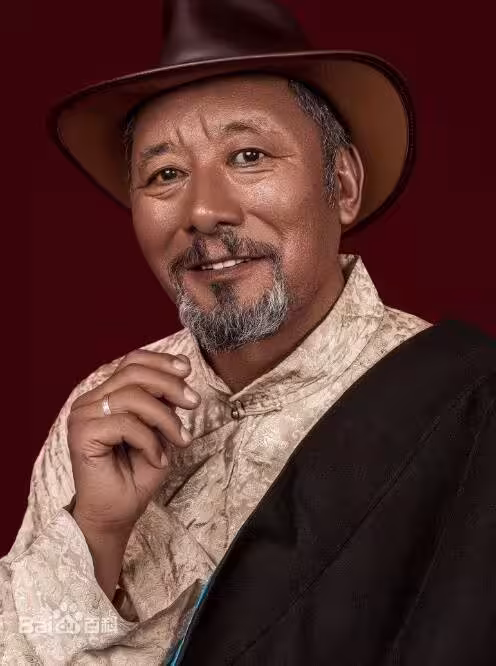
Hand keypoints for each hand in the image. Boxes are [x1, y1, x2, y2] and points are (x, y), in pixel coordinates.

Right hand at [67, 350, 199, 536]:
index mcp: (105, 395)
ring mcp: (83, 416)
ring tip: (180, 439)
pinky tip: (156, 458)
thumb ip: (163, 403)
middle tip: (194, 403)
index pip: (131, 362)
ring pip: (132, 396)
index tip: (187, 370)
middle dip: (170, 385)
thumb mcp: (159, 431)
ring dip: (165, 418)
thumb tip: (180, 375)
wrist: (116, 515)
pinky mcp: (82, 434)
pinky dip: (149, 441)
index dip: (161, 361)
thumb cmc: (136, 475)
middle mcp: (90, 401)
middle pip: (133, 372)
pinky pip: (126, 424)